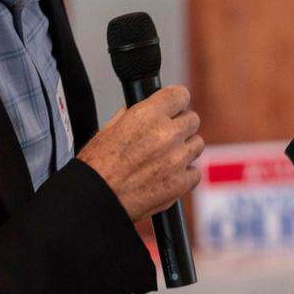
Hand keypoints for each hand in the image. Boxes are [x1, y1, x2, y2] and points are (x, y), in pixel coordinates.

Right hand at [77, 85, 203, 221]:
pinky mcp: (181, 183)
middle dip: (181, 125)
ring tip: (166, 157)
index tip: (174, 106)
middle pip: (192, 119)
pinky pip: (195, 172)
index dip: (176, 100)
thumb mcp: (108, 129)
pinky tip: (167, 175)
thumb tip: (140, 111)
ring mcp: (177, 159)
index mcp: (147, 116)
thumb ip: (131, 116)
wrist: (97, 198)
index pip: (180, 95)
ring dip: (185, 148)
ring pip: (197, 144)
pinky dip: (184, 173)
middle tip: (166, 135)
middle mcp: (166, 134)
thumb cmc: (97, 165)